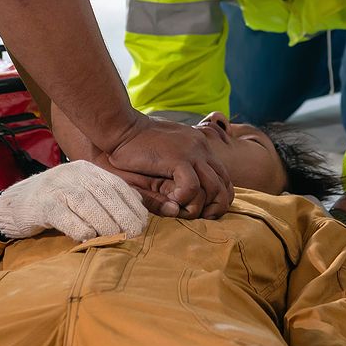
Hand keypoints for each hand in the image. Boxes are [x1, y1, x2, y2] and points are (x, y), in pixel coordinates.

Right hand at [0, 161, 149, 241]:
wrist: (14, 205)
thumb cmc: (54, 202)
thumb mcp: (82, 192)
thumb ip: (106, 197)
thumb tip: (138, 207)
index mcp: (87, 170)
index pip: (117, 185)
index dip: (133, 205)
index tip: (143, 223)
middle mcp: (73, 173)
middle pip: (105, 194)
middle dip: (123, 216)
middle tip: (134, 235)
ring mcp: (57, 186)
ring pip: (87, 204)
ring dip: (104, 224)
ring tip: (115, 238)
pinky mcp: (42, 204)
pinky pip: (65, 217)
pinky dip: (79, 228)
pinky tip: (88, 238)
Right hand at [107, 117, 232, 219]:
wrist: (120, 127)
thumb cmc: (137, 142)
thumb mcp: (164, 154)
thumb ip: (179, 167)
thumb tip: (184, 191)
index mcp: (201, 146)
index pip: (224, 176)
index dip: (220, 197)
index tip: (207, 210)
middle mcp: (202, 147)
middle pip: (225, 184)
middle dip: (217, 206)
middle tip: (202, 218)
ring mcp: (192, 151)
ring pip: (214, 188)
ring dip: (201, 206)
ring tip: (185, 212)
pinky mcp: (179, 158)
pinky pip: (192, 187)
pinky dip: (184, 199)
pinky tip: (171, 200)